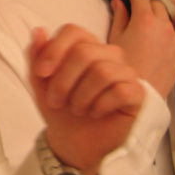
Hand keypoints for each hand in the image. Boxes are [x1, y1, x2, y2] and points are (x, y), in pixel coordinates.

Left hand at [29, 25, 145, 174]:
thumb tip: (39, 31)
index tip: (42, 73)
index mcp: (85, 47)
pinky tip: (95, 113)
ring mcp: (125, 73)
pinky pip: (120, 91)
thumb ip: (37, 56)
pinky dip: (101, 105)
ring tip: (77, 109)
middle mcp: (108, 55)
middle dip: (63, 80)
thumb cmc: (61, 110)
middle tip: (56, 101)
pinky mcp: (137, 94)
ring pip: (103, 71)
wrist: (75, 143)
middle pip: (84, 52)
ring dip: (81, 96)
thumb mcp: (41, 84)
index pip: (73, 31)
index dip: (54, 50)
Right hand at [108, 0, 174, 96]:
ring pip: (166, 18)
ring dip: (157, 19)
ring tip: (146, 33)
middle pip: (156, 4)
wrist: (142, 92)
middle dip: (146, 6)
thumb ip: (119, 16)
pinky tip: (154, 46)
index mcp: (145, 19)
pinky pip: (173, 34)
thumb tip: (118, 2)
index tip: (128, 2)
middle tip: (135, 16)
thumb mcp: (115, 38)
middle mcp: (163, 24)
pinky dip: (165, 34)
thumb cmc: (124, 67)